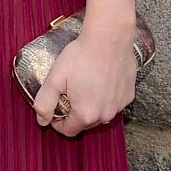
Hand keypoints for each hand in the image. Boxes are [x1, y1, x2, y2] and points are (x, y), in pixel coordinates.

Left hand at [34, 16, 136, 136]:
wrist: (108, 40)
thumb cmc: (80, 57)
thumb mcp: (54, 79)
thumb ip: (45, 102)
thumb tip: (41, 120)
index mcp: (86, 114)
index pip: (69, 130)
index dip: (57, 122)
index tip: (53, 111)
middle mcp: (106, 114)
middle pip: (85, 124)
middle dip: (73, 114)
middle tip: (66, 95)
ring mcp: (120, 105)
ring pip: (100, 114)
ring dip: (89, 106)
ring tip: (81, 87)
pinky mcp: (129, 95)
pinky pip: (113, 103)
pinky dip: (104, 98)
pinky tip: (97, 82)